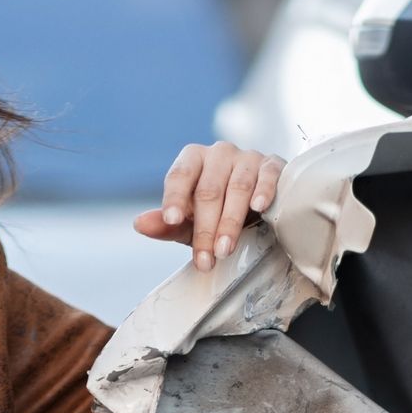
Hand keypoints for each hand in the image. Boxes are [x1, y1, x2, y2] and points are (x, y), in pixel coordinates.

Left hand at [132, 142, 284, 271]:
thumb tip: (139, 224)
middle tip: (205, 259)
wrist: (257, 209)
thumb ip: (166, 225)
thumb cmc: (217, 213)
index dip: (175, 198)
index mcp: (193, 160)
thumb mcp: (189, 223)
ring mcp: (247, 157)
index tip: (171, 220)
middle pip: (208, 190)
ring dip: (231, 221)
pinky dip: (264, 191)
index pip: (179, 176)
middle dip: (205, 228)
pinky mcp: (272, 165)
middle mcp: (219, 153)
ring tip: (225, 249)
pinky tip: (258, 208)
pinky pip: (268, 175)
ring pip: (237, 187)